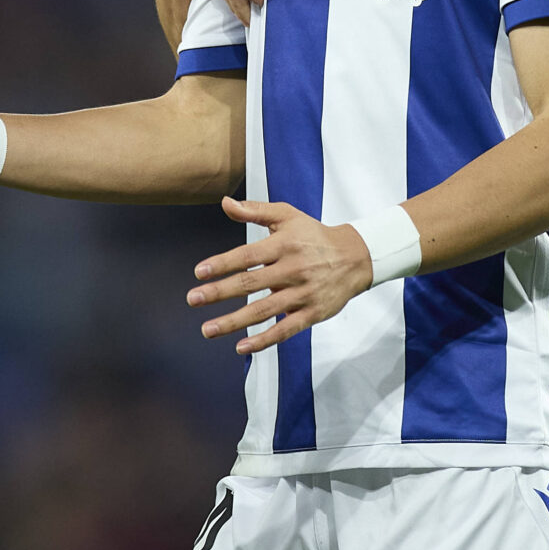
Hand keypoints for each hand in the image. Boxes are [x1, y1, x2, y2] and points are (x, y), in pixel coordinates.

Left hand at [187, 196, 372, 353]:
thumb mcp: (287, 216)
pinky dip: (263, 340)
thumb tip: (224, 202)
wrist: (355, 258)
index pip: (248, 256)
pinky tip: (241, 346)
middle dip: (219, 293)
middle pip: (251, 284)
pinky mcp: (311, 313)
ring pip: (264, 310)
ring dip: (233, 321)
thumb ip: (255, 211)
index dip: (222, 264)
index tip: (199, 272)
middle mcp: (292, 270)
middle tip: (193, 299)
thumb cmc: (314, 235)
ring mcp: (302, 294)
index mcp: (284, 245)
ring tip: (208, 329)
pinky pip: (285, 330)